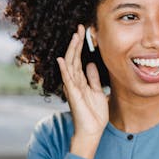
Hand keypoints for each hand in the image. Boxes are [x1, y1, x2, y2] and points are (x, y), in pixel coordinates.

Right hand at [57, 25, 108, 158]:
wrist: (92, 131)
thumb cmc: (94, 115)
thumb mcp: (97, 92)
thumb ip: (94, 79)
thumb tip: (91, 64)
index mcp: (80, 81)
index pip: (78, 59)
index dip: (80, 45)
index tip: (84, 31)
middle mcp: (74, 82)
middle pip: (73, 58)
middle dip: (76, 43)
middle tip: (80, 27)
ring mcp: (72, 88)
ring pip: (70, 65)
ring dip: (72, 50)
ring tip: (74, 36)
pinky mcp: (73, 95)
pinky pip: (67, 80)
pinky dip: (64, 69)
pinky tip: (61, 59)